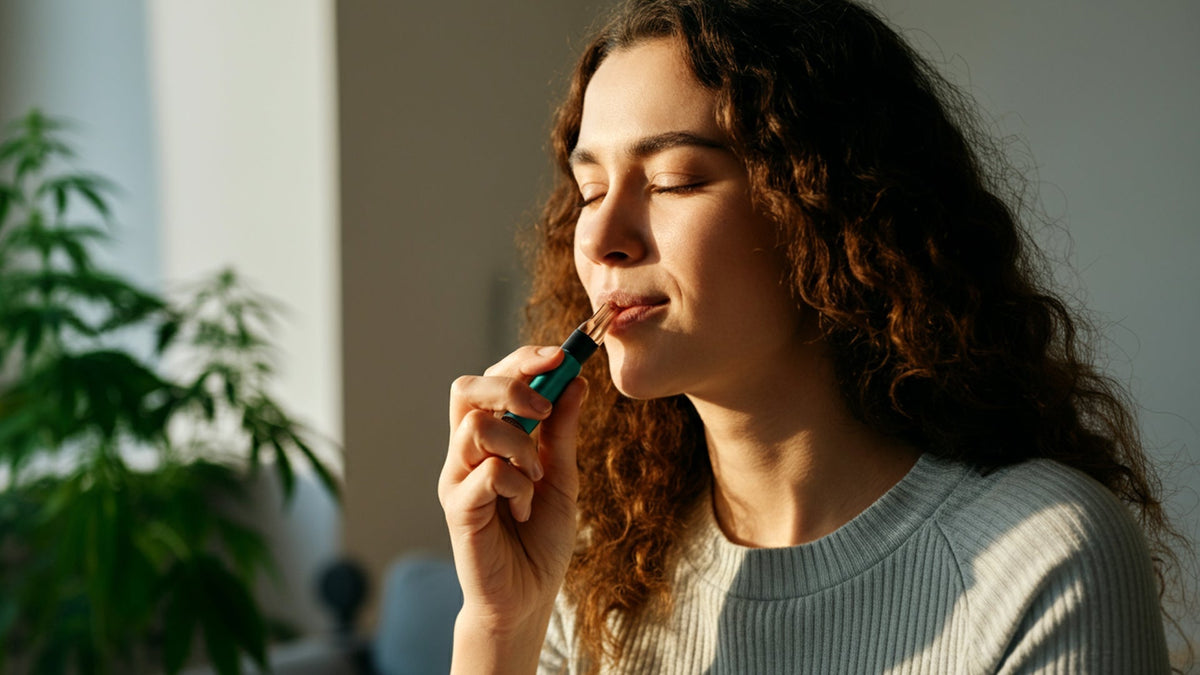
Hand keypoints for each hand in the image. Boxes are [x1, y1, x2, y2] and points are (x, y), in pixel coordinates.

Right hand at [439, 345, 586, 636]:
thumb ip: (563, 432)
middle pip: (467, 389)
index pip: (492, 379)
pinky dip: (518, 484)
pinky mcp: (457, 507)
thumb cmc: (540, 538)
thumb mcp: (563, 476)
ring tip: (536, 478)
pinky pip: (488, 472)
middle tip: (543, 410)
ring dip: (520, 445)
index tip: (561, 355)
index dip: (523, 360)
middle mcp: (466, 452)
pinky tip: (525, 508)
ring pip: (477, 426)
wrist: (528, 597)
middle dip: (511, 386)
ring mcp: (457, 478)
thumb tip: (576, 381)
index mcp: (490, 438)